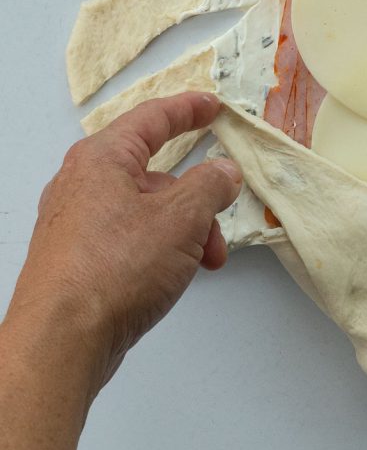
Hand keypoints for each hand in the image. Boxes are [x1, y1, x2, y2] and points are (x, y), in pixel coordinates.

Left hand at [6, 91, 241, 394]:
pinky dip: (158, 248)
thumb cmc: (116, 269)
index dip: (188, 109)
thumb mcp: (182, 218)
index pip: (152, 119)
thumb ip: (210, 186)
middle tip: (220, 220)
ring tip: (203, 262)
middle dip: (196, 198)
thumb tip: (223, 172)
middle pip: (153, 174)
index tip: (213, 106)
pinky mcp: (75, 259)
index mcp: (102, 158)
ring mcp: (75, 223)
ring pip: (144, 210)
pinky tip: (173, 276)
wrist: (60, 343)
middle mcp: (82, 184)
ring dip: (183, 230)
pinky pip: (128, 238)